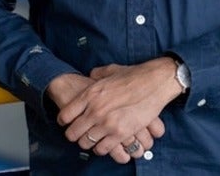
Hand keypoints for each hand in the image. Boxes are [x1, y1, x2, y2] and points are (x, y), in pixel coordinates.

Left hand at [56, 58, 182, 163]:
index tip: (67, 122)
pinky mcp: (121, 133)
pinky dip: (101, 149)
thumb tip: (90, 76)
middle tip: (77, 134)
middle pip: (73, 133)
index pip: (66, 115)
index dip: (64, 121)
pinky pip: (102, 149)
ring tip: (90, 140)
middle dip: (73, 135)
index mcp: (90, 94)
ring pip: (86, 143)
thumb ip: (97, 74)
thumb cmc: (133, 75)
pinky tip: (103, 144)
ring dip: (87, 143)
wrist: (154, 82)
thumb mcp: (110, 70)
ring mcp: (107, 123)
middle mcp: (95, 110)